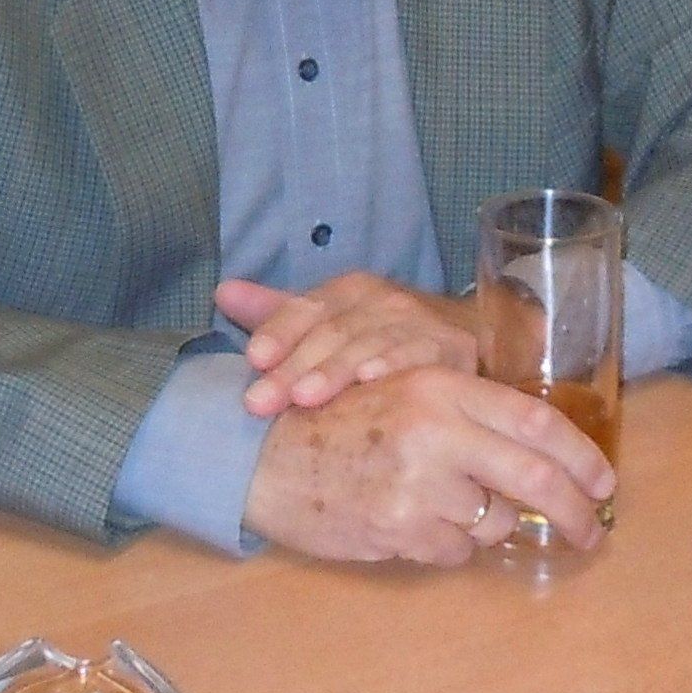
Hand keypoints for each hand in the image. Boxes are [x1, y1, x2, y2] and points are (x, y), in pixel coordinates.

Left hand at [218, 271, 476, 417]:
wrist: (469, 344)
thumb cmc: (385, 340)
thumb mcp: (331, 322)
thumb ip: (278, 312)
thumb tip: (222, 292)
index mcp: (348, 291)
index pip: (305, 307)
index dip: (277, 331)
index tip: (252, 359)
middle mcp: (382, 300)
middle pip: (330, 332)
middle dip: (292, 368)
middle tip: (260, 401)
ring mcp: (419, 323)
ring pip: (368, 344)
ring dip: (334, 371)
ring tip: (304, 397)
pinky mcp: (453, 350)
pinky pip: (419, 357)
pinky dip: (394, 366)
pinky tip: (371, 383)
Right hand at [241, 371, 612, 568]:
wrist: (261, 456)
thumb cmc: (337, 421)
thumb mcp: (404, 393)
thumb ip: (467, 413)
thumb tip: (543, 452)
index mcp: (441, 387)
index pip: (535, 421)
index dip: (581, 455)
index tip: (604, 482)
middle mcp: (436, 431)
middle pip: (535, 479)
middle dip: (575, 512)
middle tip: (592, 531)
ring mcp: (418, 484)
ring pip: (494, 522)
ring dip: (486, 524)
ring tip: (442, 505)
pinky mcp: (399, 528)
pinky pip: (455, 551)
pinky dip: (446, 544)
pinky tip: (411, 522)